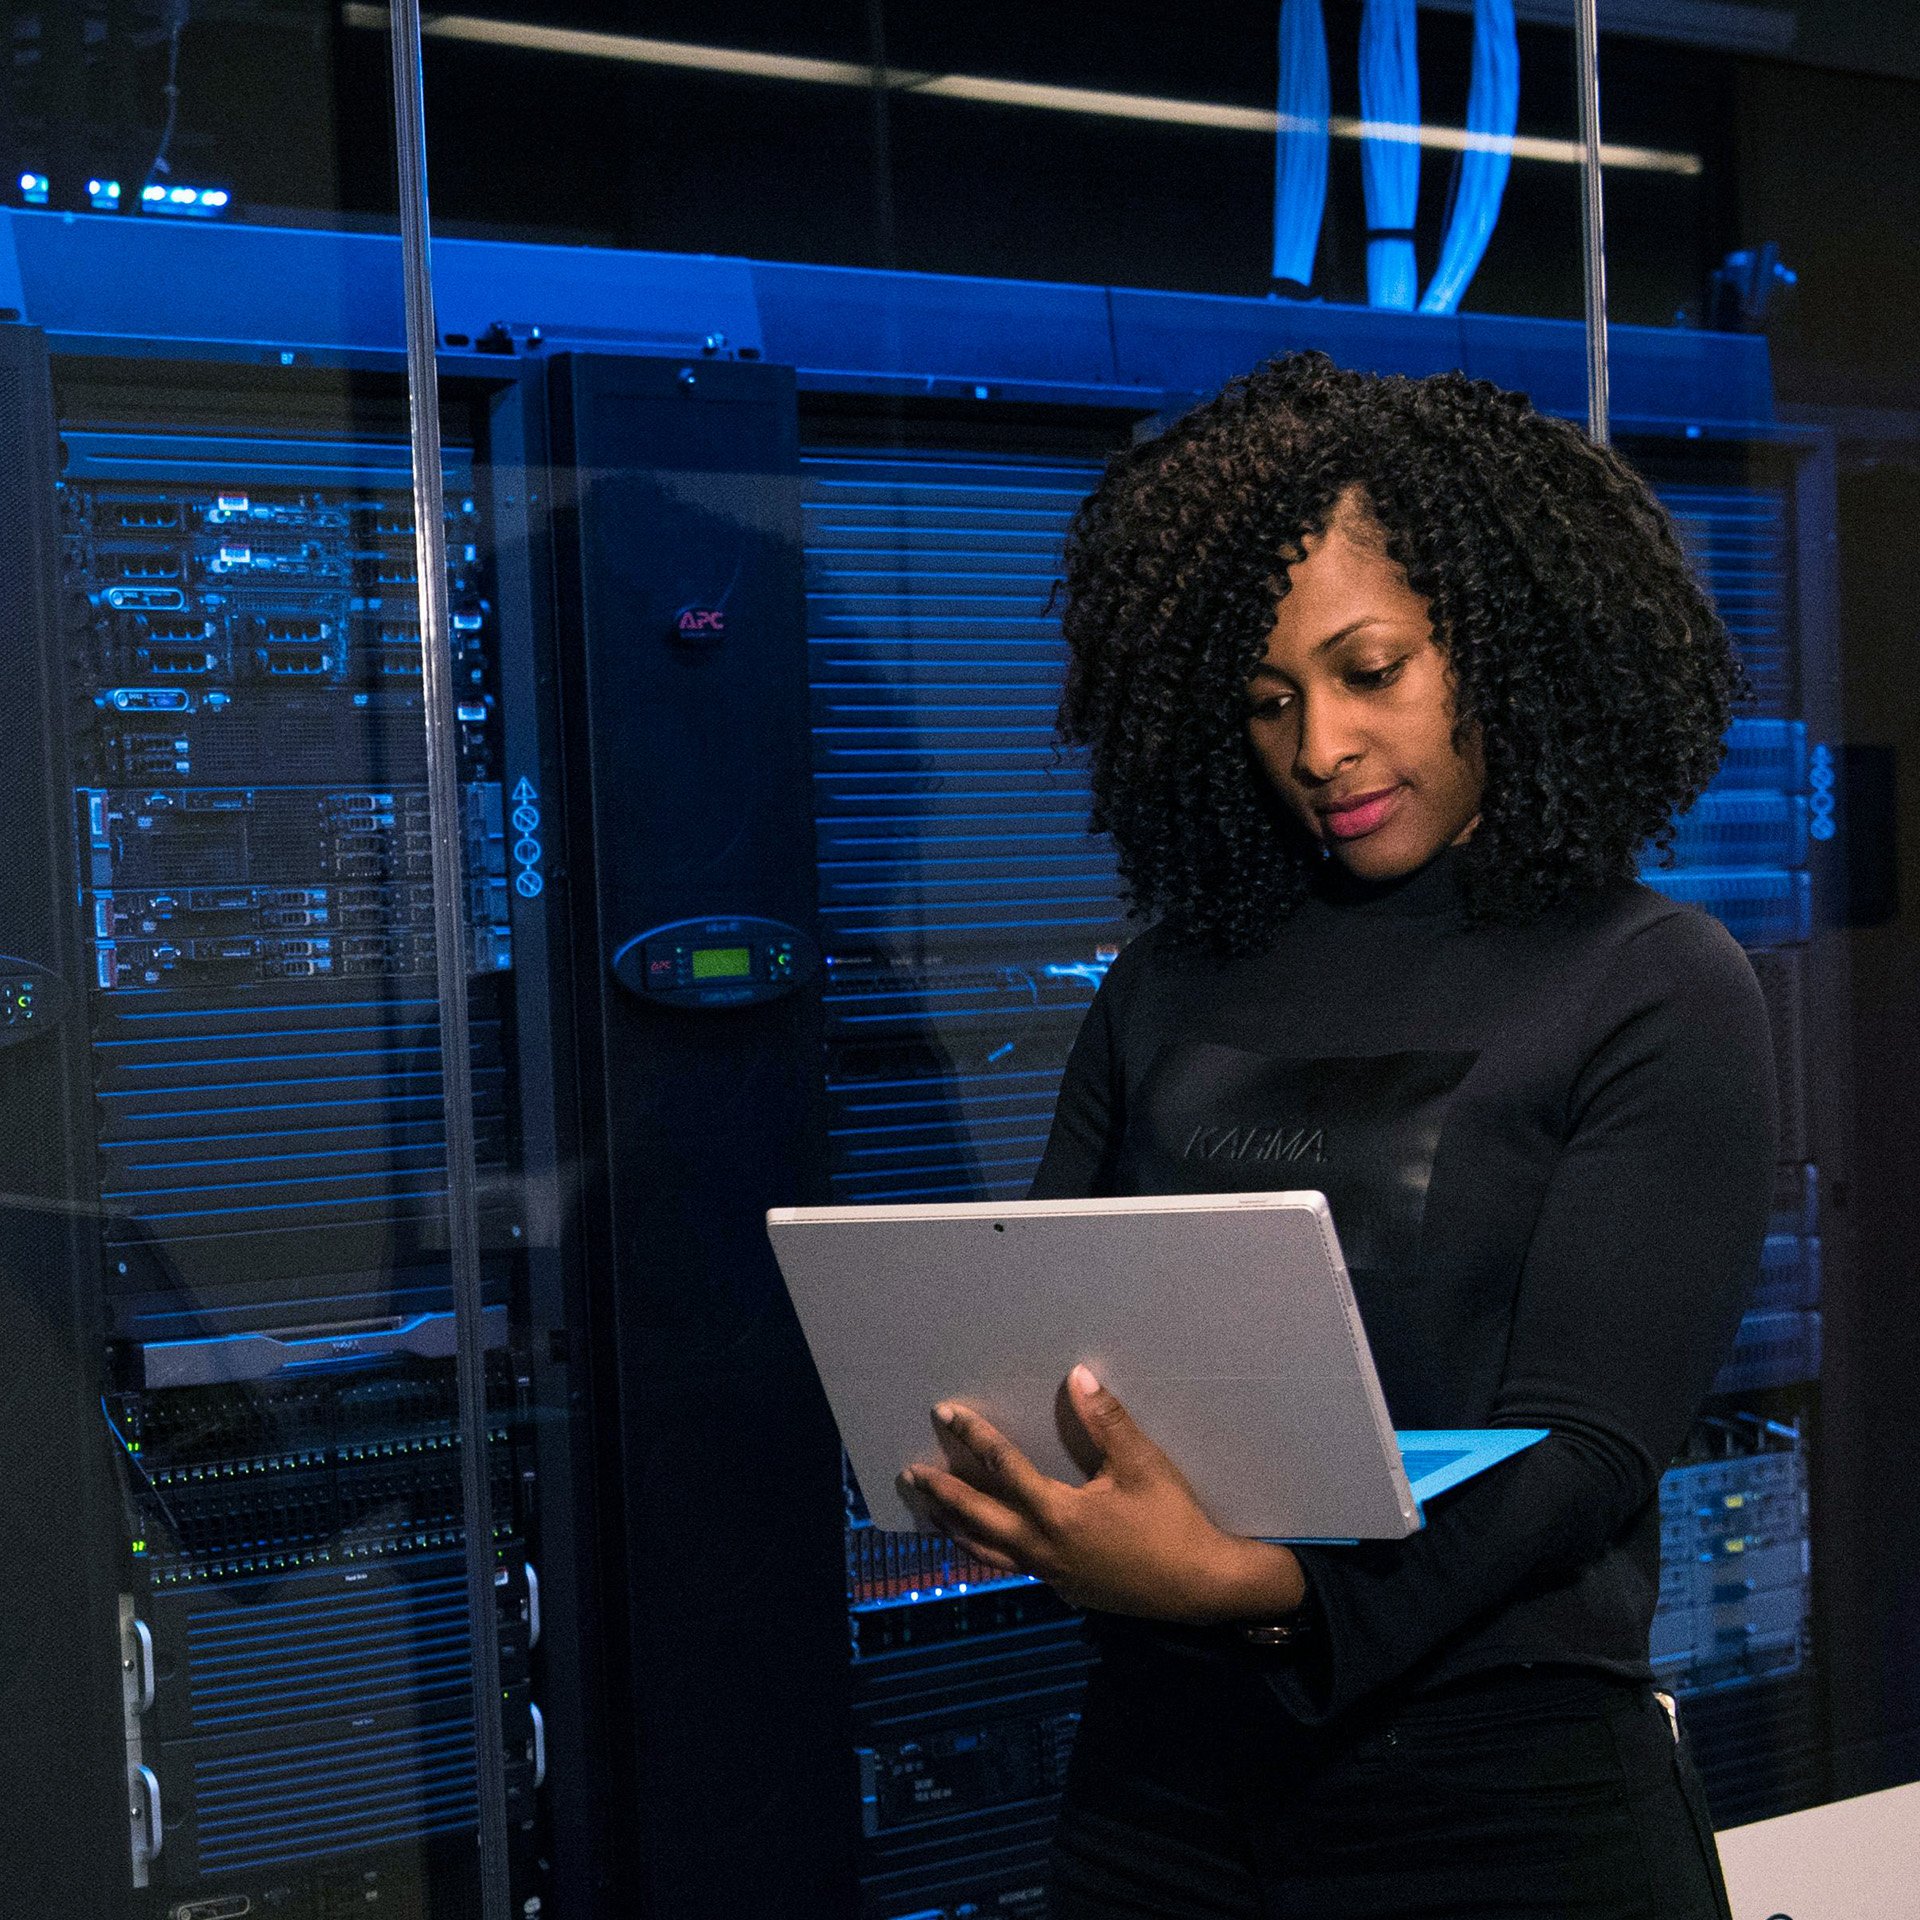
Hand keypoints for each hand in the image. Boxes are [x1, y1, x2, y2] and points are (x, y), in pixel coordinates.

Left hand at [897, 1364, 1306, 1625]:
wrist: (1200, 1586)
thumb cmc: (1173, 1521)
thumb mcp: (1143, 1465)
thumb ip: (1107, 1421)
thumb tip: (1078, 1376)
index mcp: (1059, 1514)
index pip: (1003, 1468)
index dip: (973, 1437)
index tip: (945, 1413)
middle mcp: (1044, 1547)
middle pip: (978, 1517)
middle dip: (942, 1493)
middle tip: (910, 1474)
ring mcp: (1051, 1573)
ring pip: (988, 1551)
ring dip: (955, 1528)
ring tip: (928, 1512)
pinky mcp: (1064, 1587)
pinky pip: (1012, 1566)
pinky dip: (985, 1550)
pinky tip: (982, 1542)